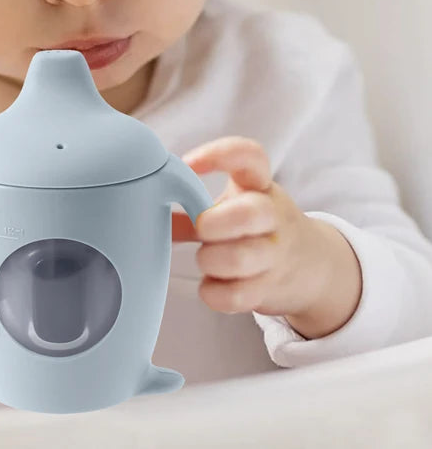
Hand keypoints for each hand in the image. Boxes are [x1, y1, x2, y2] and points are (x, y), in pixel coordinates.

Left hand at [171, 137, 336, 321]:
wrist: (313, 266)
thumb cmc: (256, 226)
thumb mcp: (234, 202)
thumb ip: (190, 200)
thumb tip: (139, 198)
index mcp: (259, 185)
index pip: (250, 156)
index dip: (219, 155)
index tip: (188, 162)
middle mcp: (272, 216)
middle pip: (253, 212)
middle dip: (219, 221)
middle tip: (201, 226)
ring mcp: (275, 254)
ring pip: (245, 257)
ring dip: (213, 259)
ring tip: (204, 258)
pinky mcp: (271, 288)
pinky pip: (240, 296)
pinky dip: (216, 294)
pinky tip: (210, 287)